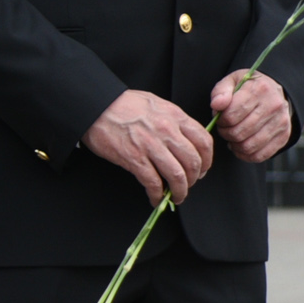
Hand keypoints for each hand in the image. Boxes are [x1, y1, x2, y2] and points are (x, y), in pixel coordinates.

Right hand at [85, 88, 214, 205]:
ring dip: (180, 191)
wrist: (96, 106)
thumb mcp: (157, 104)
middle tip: (189, 185)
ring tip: (177, 196)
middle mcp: (167, 131)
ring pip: (177, 175)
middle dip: (195, 179)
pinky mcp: (134, 158)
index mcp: (175, 116)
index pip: (204, 142)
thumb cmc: (124, 104)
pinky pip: (153, 182)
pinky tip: (156, 198)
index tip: (203, 169)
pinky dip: (157, 195)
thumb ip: (174, 120)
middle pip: (193, 162)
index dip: (207, 160)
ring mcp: (151, 146)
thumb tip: (185, 139)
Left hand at [211, 69, 291, 163]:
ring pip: (248, 146)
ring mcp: (281, 123)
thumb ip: (221, 91)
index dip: (220, 120)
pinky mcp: (284, 137)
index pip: (231, 115)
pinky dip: (245, 155)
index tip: (221, 118)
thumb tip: (216, 105)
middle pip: (239, 132)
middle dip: (226, 133)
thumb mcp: (232, 81)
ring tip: (233, 137)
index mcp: (259, 90)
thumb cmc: (249, 87)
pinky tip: (241, 146)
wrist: (275, 91)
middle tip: (225, 128)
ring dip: (234, 145)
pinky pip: (260, 156)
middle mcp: (274, 106)